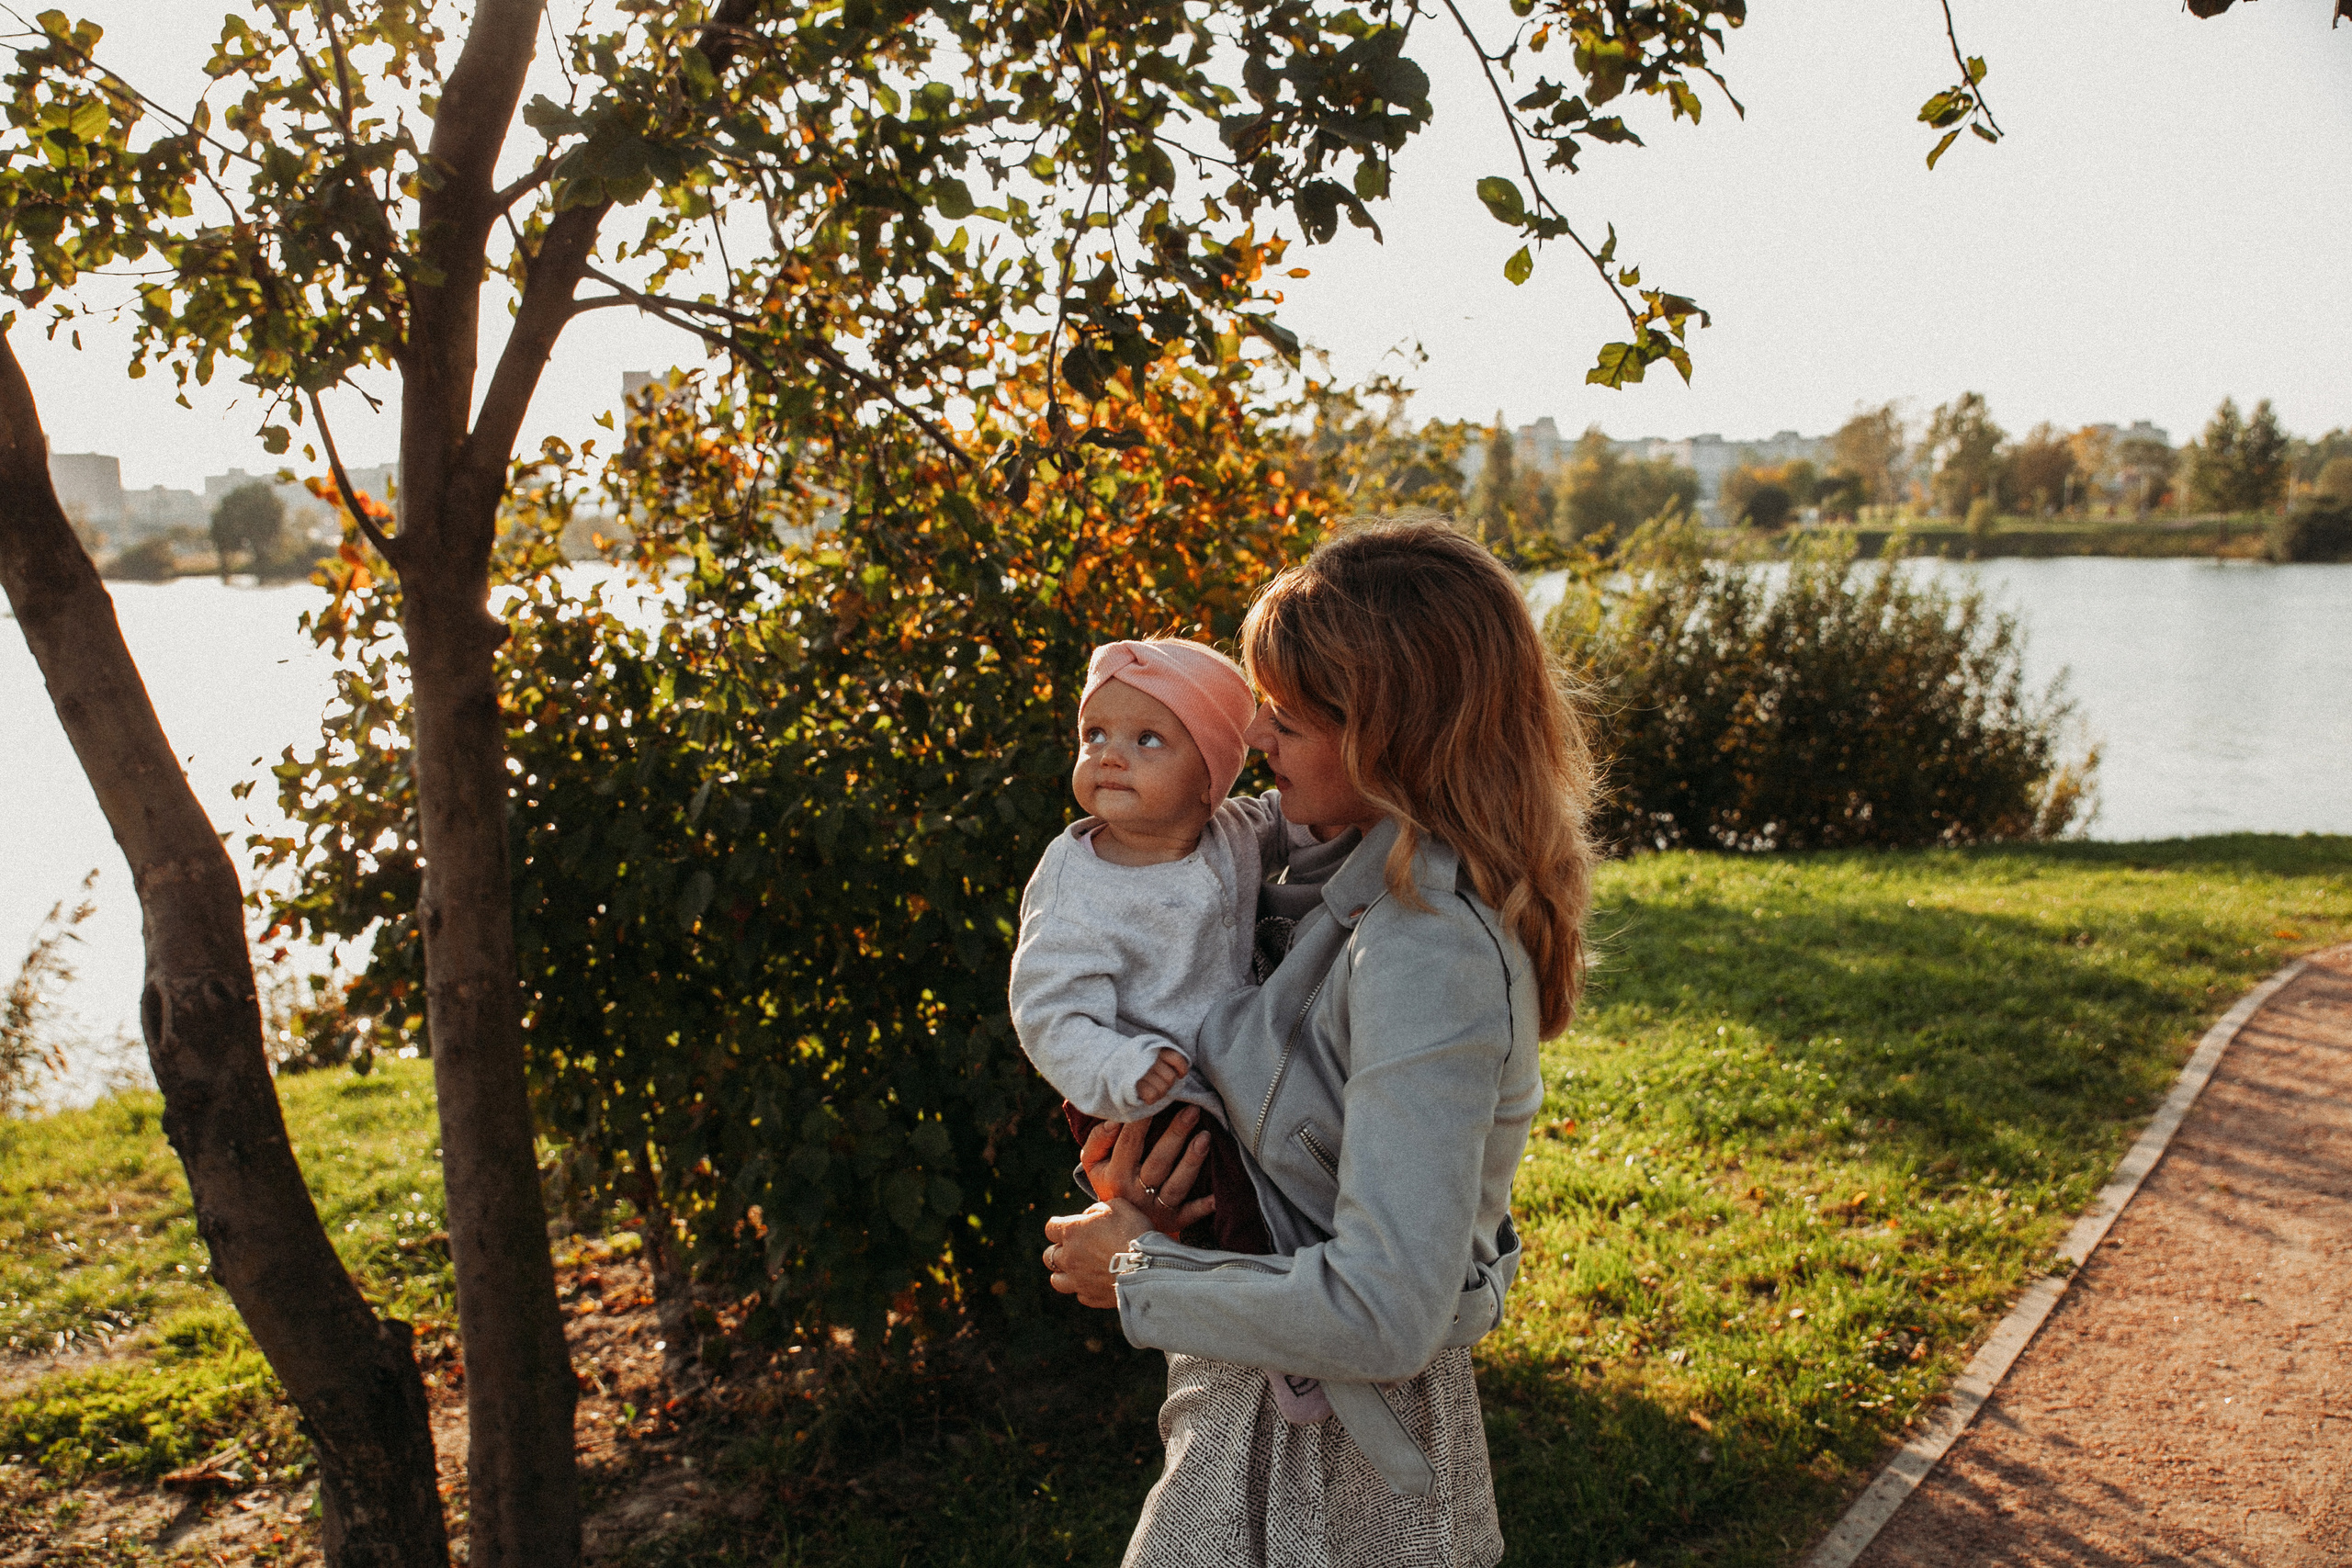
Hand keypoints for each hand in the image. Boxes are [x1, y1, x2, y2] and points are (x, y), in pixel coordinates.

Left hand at [1043, 1201, 1153, 1308]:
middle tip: (1078, 1248)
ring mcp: (1078, 1280)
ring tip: (1080, 1269)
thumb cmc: (1134, 1232)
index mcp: (1072, 1232)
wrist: (1148, 1267)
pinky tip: (1099, 1282)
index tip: (1072, 1226)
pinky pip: (1080, 1294)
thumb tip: (1090, 1216)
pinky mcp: (1091, 1297)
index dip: (1059, 1226)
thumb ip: (1097, 1209)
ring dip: (1065, 1273)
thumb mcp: (1118, 1206)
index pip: (1050, 1228)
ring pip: (1057, 1280)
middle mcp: (1069, 1257)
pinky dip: (1086, 1288)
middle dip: (1060, 1251)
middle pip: (1049, 1255)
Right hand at [1079, 1105, 1214, 1237]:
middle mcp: (1136, 1193)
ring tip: (1206, 1137)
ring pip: (1177, 1184)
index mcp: (1116, 1175)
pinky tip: (1217, 1195)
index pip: (1130, 1143)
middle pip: (1159, 1161)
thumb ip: (1098, 1140)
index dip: (1143, 1121)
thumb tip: (1114, 1122)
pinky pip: (1191, 1214)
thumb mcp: (1093, 1163)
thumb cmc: (1110, 1181)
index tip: (1158, 1098)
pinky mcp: (1173, 1221)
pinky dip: (1204, 1206)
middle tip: (1193, 1109)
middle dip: (1176, 1134)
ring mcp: (1156, 1209)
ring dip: (1192, 1161)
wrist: (1114, 1227)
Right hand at [1135, 1047, 1188, 1104]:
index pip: (1176, 1059)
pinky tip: (1146, 1096)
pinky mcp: (1134, 1084)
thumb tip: (1182, 1072)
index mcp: (1155, 1049)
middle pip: (1170, 1078)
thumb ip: (1165, 1057)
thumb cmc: (1135, 1064)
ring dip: (1159, 1092)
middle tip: (1157, 1083)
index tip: (1180, 1075)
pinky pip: (1152, 1096)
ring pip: (1163, 1088)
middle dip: (1166, 1084)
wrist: (1110, 1068)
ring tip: (1150, 1089)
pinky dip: (1151, 1098)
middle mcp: (1149, 1059)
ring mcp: (1141, 1071)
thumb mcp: (1149, 1052)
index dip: (1181, 1069)